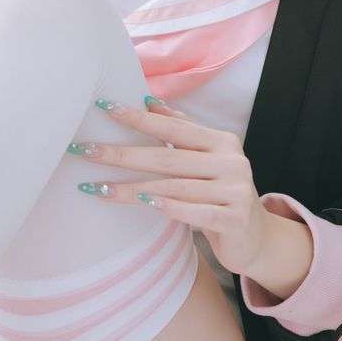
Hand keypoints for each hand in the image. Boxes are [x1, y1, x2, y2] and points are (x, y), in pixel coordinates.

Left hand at [68, 96, 272, 273]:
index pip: (172, 127)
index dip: (137, 118)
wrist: (257, 239)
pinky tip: (143, 204)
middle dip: (121, 154)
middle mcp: (231, 162)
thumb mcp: (208, 159)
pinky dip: (168, 207)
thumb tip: (150, 102)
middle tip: (84, 150)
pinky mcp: (234, 218)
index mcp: (222, 142)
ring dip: (131, 188)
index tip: (103, 108)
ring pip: (173, 187)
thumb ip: (184, 131)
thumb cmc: (222, 195)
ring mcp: (235, 190)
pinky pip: (194, 212)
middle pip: (166, 157)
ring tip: (97, 188)